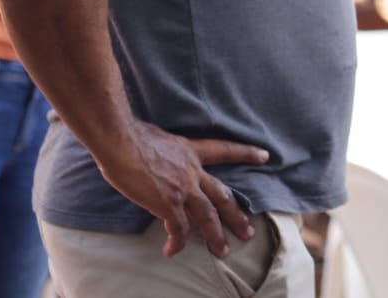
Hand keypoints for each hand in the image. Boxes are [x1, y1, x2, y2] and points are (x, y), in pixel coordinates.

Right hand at [97, 119, 268, 257]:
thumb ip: (166, 150)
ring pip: (208, 216)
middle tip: (248, 231)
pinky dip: (177, 242)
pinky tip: (172, 251)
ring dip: (216, 236)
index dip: (245, 153)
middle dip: (236, 215)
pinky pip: (178, 229)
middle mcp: (192, 171)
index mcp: (191, 151)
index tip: (264, 155)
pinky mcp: (168, 204)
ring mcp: (183, 188)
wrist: (122, 142)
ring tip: (223, 251)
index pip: (225, 150)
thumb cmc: (131, 135)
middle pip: (222, 195)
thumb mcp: (159, 137)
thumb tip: (159, 152)